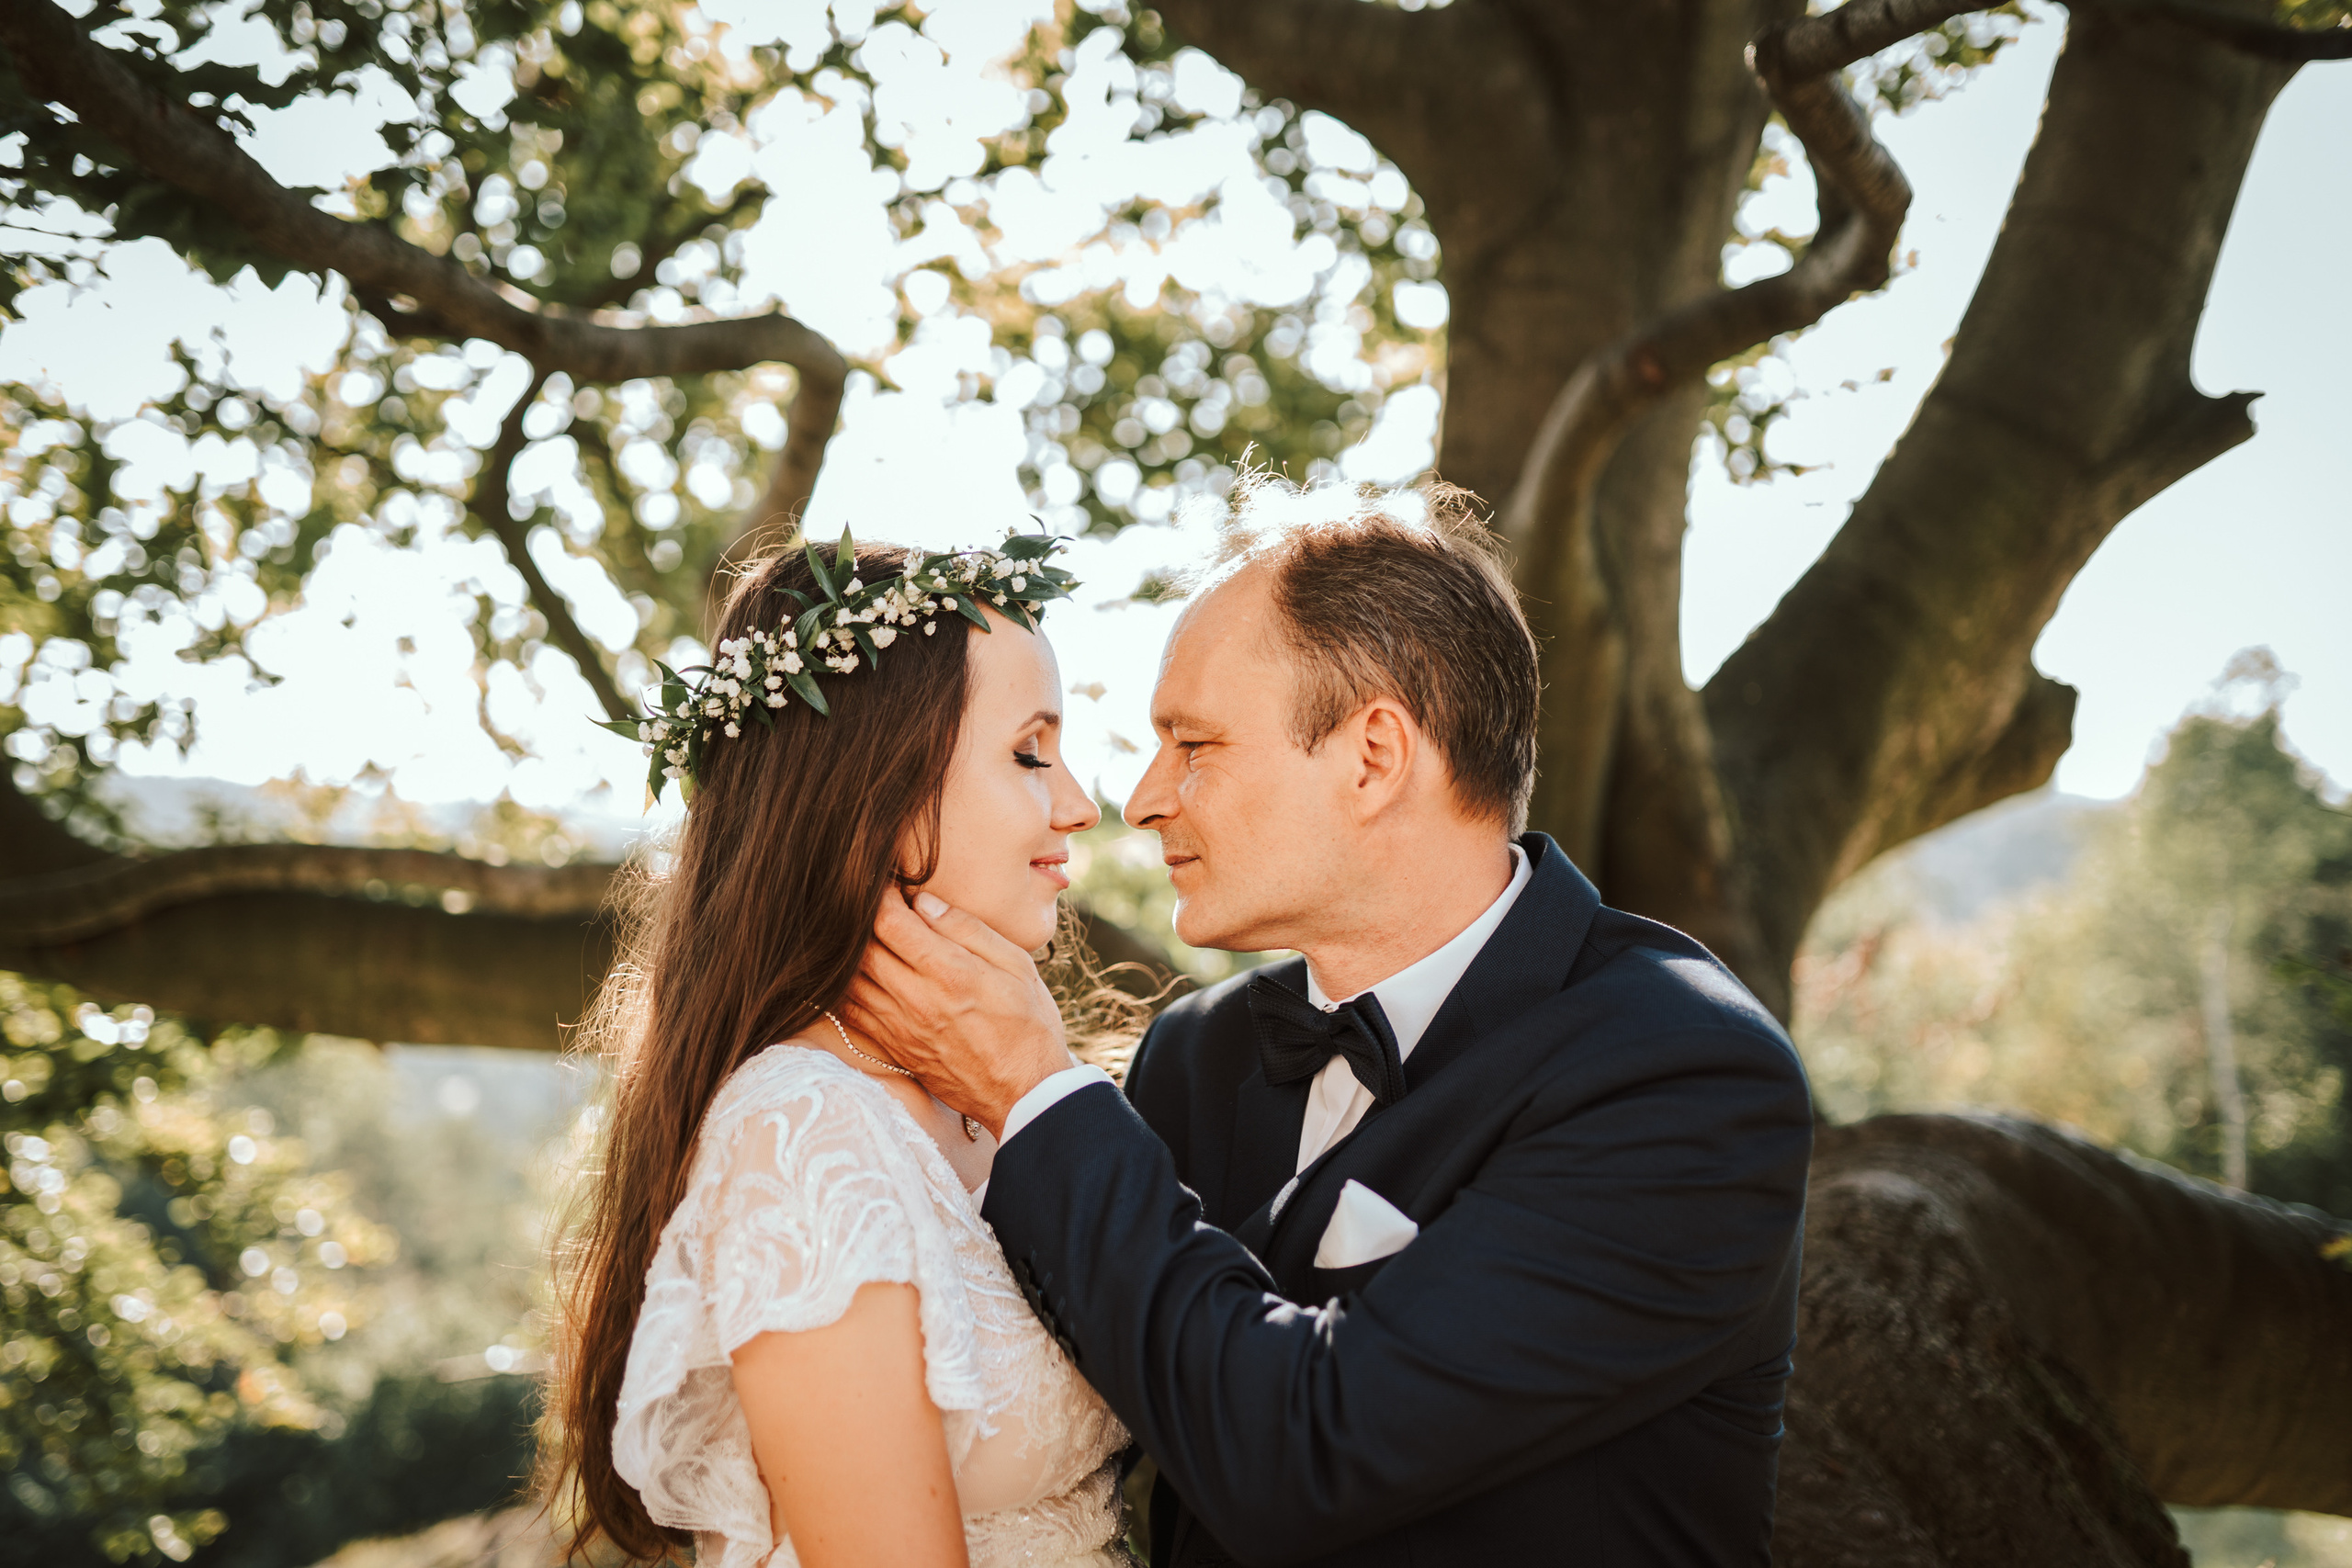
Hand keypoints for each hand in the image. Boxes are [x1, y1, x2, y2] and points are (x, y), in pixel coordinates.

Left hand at [842, 891, 1073, 1136]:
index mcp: (949, 974)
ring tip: (859, 933)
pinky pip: (851, 1014)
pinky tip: (852, 974)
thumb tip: (924, 902)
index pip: (889, 922)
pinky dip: (844, 989)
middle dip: (859, 919)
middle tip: (866, 902)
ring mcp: (900, 1029)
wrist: (1027, 1094)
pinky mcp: (895, 1050)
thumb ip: (969, 931)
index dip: (880, 895)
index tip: (886, 882)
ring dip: (847, 953)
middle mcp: (916, 1001)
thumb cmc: (1030, 1025)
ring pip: (849, 981)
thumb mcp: (1017, 966)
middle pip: (861, 949)